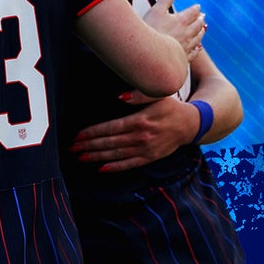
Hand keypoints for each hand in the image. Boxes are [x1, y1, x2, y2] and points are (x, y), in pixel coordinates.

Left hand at [72, 94, 199, 171]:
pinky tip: (101, 168)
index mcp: (140, 121)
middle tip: (72, 148)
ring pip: (117, 155)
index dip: (93, 132)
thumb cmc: (171, 107)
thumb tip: (120, 96)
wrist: (191, 124)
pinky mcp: (151, 157)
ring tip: (80, 157)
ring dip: (97, 157)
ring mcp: (146, 149)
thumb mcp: (158, 95)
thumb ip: (139, 95)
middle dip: (89, 145)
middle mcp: (142, 137)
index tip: (78, 135)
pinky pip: (130, 164)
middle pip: (110, 142)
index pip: (111, 128)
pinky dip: (115, 167)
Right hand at [142, 0, 205, 55]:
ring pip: (197, 38)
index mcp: (181, 20)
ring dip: (201, 32)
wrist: (151, 54)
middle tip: (203, 17)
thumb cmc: (150, 31)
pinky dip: (197, 49)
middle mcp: (187, 33)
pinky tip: (199, 48)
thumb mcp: (156, 10)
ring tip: (203, 29)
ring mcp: (185, 46)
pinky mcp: (182, 58)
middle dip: (200, 20)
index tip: (198, 7)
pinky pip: (193, 52)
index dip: (195, 9)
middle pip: (197, 25)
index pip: (192, 12)